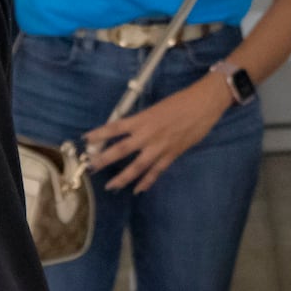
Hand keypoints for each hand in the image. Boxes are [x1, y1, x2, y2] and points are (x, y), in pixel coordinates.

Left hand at [84, 73, 231, 192]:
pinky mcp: (172, 154)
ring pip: (137, 166)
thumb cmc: (180, 101)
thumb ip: (143, 121)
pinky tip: (138, 189)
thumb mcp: (156, 108)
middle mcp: (147, 134)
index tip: (86, 139)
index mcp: (142, 119)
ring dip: (123, 177)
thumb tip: (130, 130)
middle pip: (120, 150)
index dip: (99, 134)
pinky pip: (156, 171)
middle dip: (104, 159)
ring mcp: (159, 147)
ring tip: (111, 186)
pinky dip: (147, 181)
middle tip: (91, 167)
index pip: (115, 128)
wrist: (204, 104)